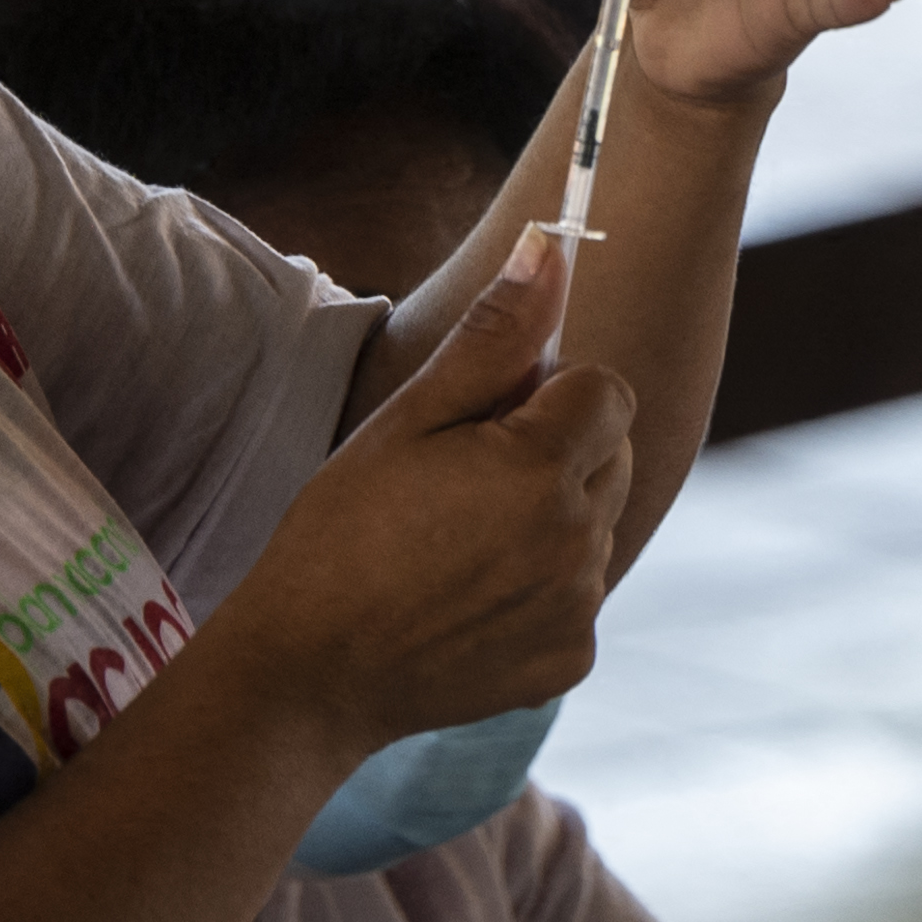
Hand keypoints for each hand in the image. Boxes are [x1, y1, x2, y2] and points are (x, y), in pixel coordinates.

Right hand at [209, 237, 631, 756]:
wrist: (308, 673)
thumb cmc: (341, 534)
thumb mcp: (406, 422)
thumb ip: (492, 337)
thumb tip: (549, 248)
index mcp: (541, 469)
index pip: (607, 389)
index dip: (552, 391)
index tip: (489, 419)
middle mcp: (578, 541)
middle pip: (613, 453)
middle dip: (559, 448)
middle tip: (466, 478)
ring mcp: (579, 607)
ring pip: (599, 522)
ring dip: (554, 515)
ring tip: (460, 539)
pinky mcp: (571, 660)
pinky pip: (580, 593)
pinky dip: (544, 586)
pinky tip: (470, 594)